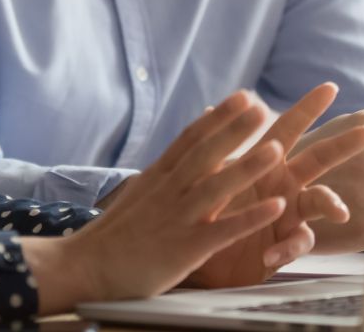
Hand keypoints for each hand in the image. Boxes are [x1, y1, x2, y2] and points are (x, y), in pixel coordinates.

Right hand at [23, 90, 291, 312]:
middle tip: (261, 106)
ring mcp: (176, 218)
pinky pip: (223, 230)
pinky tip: (277, 207)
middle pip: (205, 153)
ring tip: (277, 148)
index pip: (191, 138)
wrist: (86, 266)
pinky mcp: (184, 248)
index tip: (243, 97)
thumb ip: (163, 174)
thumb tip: (179, 153)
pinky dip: (250, 217)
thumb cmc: (115, 234)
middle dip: (234, 129)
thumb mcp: (139, 194)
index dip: (218, 117)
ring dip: (247, 166)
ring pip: (216, 186)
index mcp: (157, 176)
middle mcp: (167, 191)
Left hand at [186, 83, 363, 286]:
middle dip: (342, 145)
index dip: (307, 109)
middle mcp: (283, 184)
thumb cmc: (210, 209)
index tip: (330, 87)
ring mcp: (289, 213)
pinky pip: (296, 243)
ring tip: (338, 211)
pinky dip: (286, 248)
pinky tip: (270, 254)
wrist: (199, 252)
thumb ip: (217, 148)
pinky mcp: (285, 244)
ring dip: (331, 203)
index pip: (287, 129)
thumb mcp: (209, 176)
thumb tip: (211, 109)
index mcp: (264, 162)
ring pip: (321, 201)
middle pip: (318, 159)